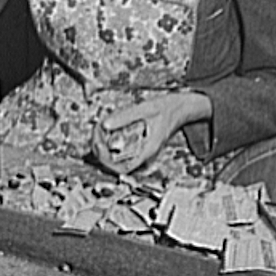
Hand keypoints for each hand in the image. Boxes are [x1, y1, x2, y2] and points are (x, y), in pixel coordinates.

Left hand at [91, 92, 211, 174]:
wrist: (180, 108)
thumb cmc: (166, 109)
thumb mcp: (145, 108)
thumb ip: (125, 116)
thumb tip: (105, 124)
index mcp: (148, 150)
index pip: (123, 167)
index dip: (107, 159)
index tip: (98, 144)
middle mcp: (144, 155)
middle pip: (116, 164)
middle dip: (101, 150)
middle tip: (96, 132)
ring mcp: (141, 152)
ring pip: (116, 158)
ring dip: (104, 145)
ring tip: (99, 128)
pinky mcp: (138, 146)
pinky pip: (120, 150)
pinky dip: (110, 141)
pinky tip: (107, 129)